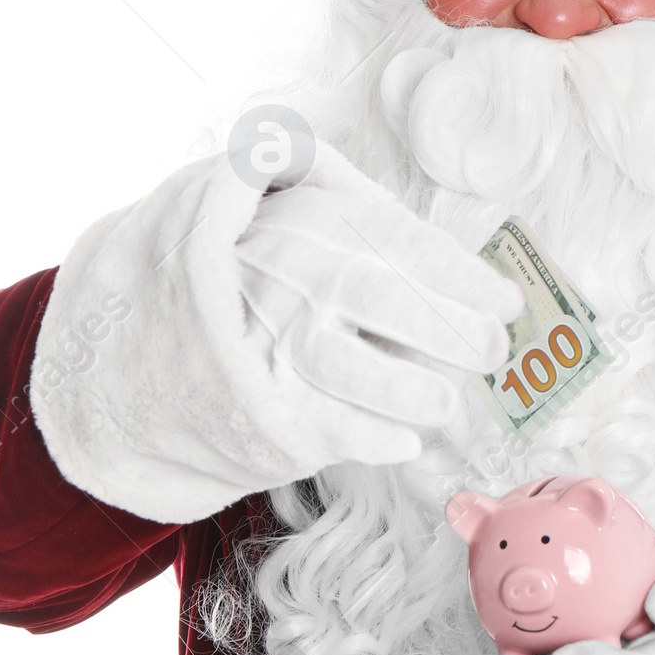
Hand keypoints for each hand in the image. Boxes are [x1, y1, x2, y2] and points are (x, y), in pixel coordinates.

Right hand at [236, 146, 520, 465]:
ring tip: (447, 404)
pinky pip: (321, 424)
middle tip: (492, 352)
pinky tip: (406, 441)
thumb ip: (362, 215)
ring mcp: (265, 341)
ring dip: (411, 390)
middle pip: (382, 300)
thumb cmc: (252, 268)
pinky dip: (370, 437)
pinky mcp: (253, 402)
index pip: (400, 244)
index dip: (462, 277)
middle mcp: (287, 278)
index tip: (506, 303)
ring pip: (349, 366)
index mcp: (310, 224)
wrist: (147, 324)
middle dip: (451, 329)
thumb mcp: (293, 213)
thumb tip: (449, 250)